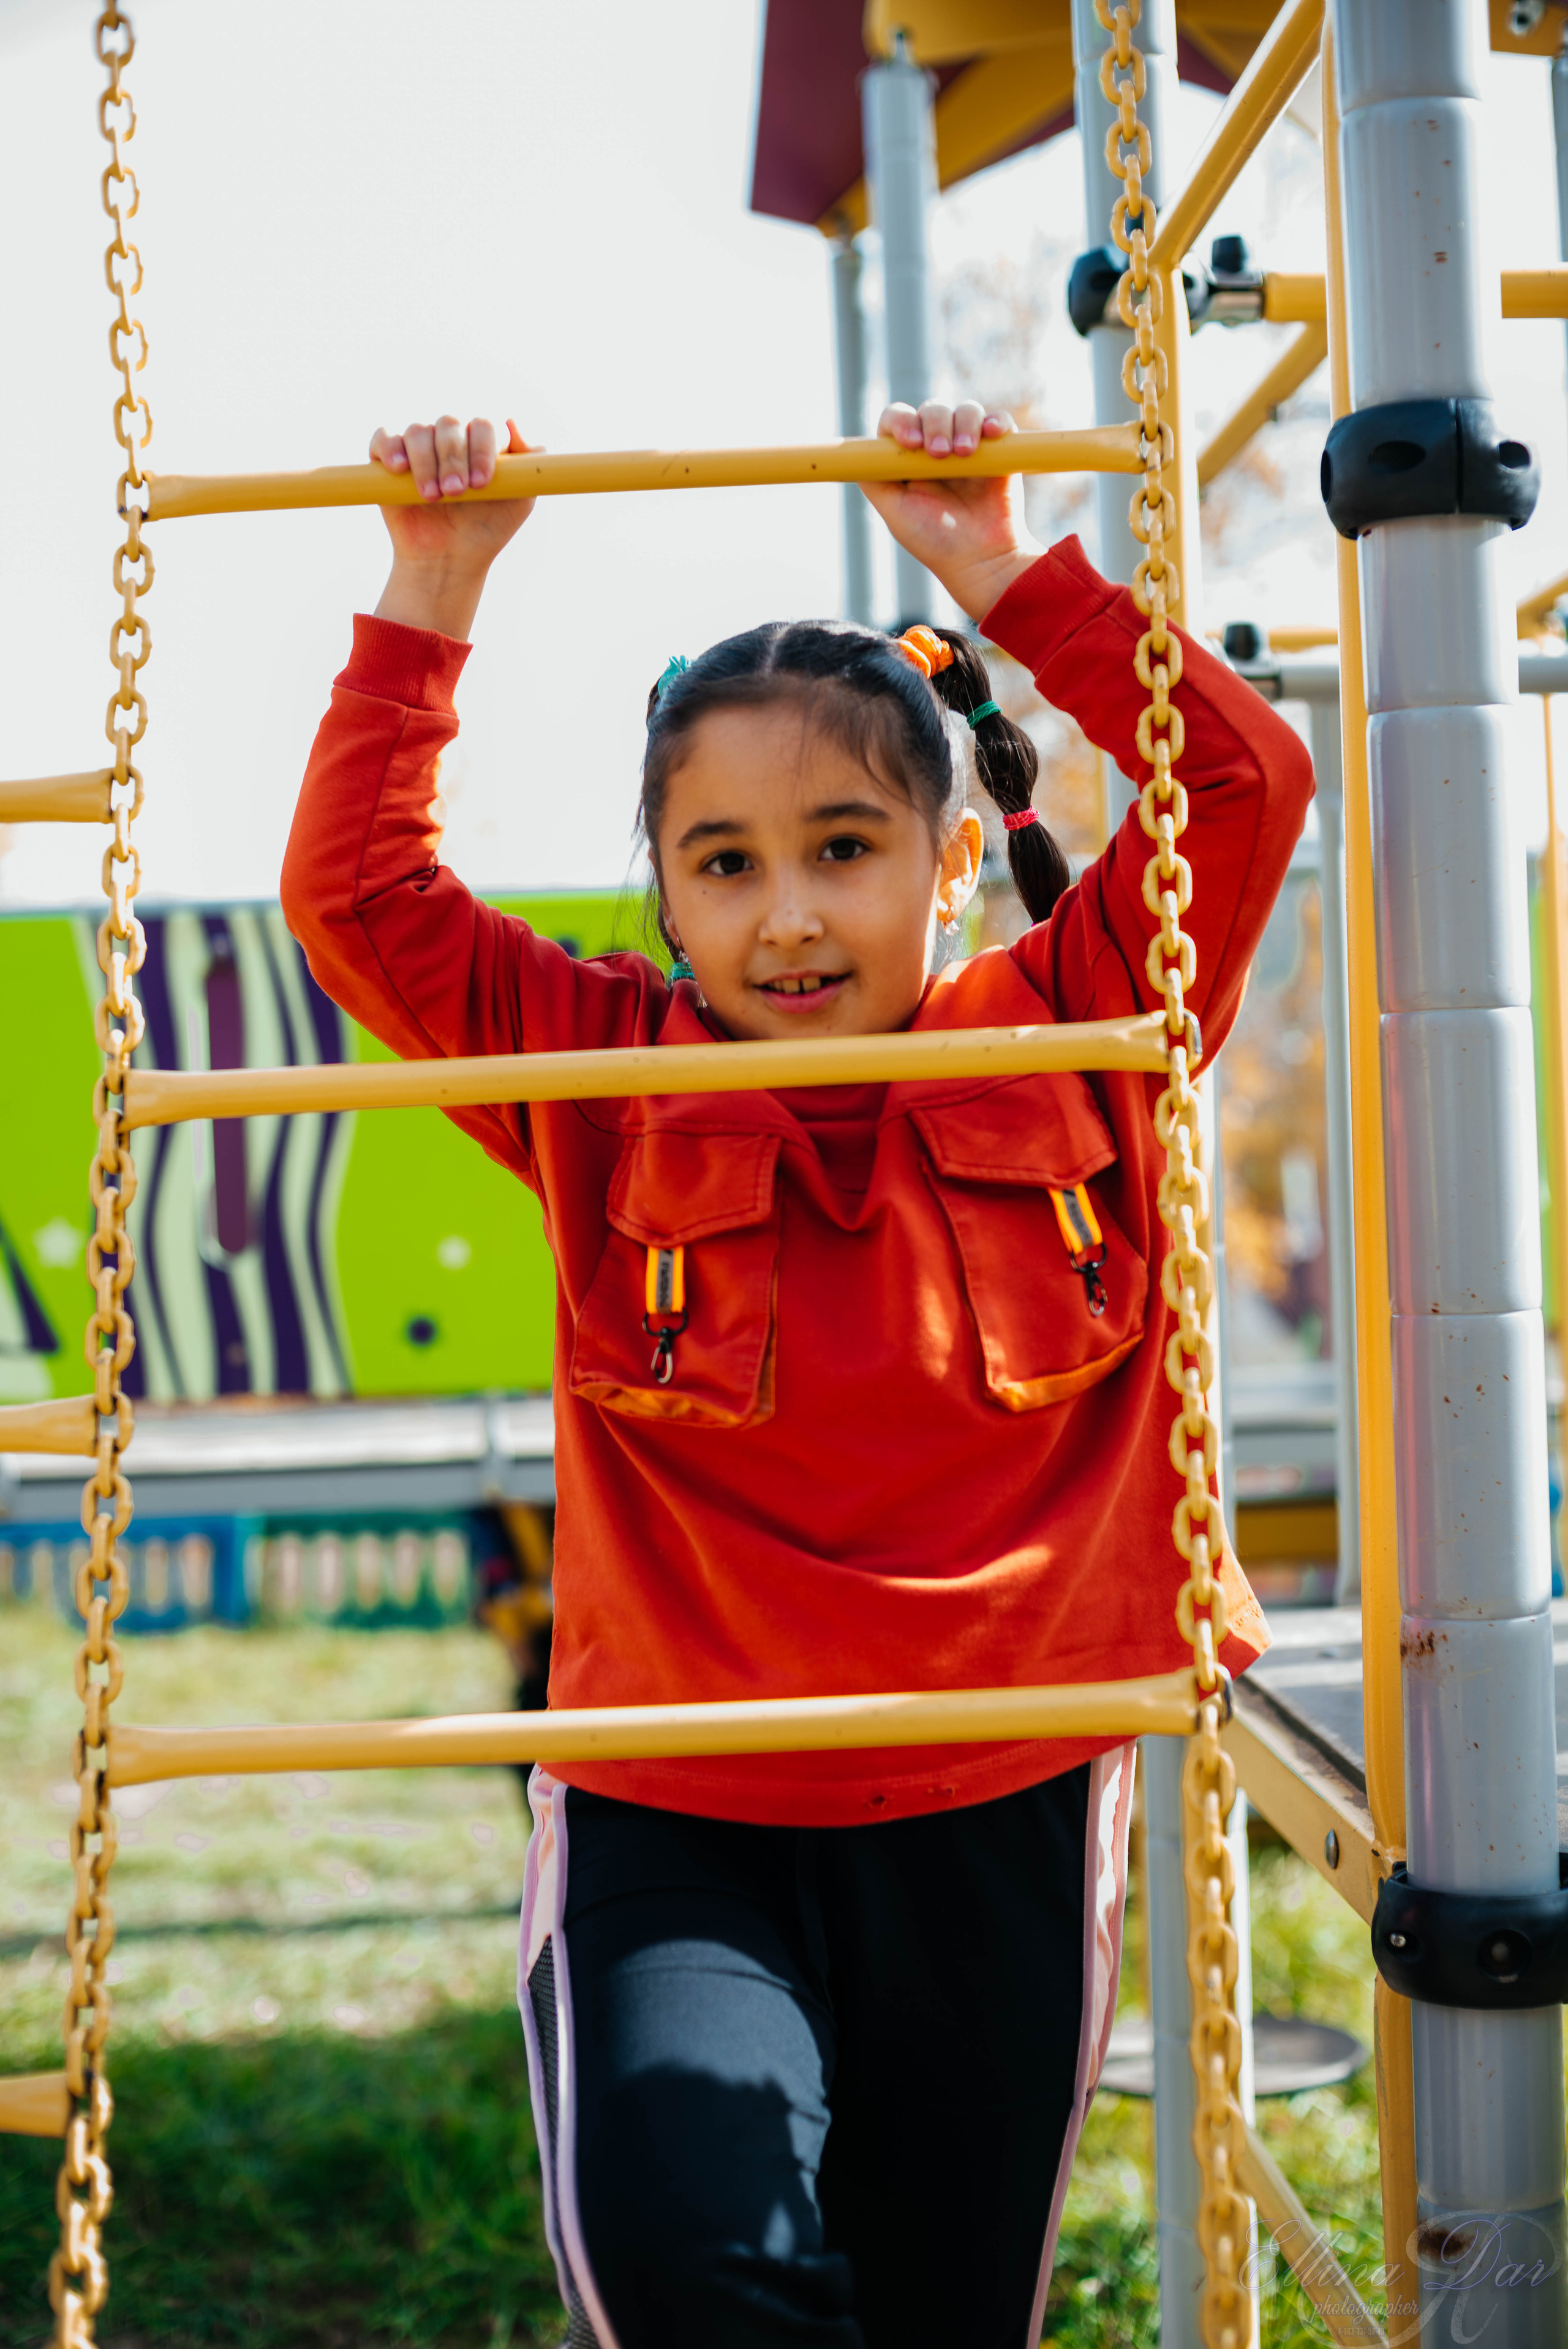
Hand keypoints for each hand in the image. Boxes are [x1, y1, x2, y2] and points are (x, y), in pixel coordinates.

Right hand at [371, 414, 536, 639]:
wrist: (449, 560)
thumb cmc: (486, 529)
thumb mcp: (520, 499)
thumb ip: (530, 461)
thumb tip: (513, 420)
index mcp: (480, 441)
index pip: (483, 425)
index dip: (483, 449)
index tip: (482, 483)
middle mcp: (449, 438)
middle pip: (449, 423)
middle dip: (454, 459)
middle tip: (455, 493)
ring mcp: (418, 447)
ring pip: (418, 431)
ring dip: (425, 462)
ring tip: (431, 496)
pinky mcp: (387, 460)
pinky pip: (383, 438)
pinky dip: (390, 447)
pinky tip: (400, 468)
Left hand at [860, 401, 1042, 620]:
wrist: (982, 559)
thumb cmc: (935, 541)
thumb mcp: (894, 512)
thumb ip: (875, 480)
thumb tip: (861, 451)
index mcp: (909, 459)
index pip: (897, 420)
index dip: (901, 421)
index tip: (912, 443)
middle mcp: (937, 447)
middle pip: (932, 409)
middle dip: (935, 424)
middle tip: (941, 454)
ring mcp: (969, 447)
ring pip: (965, 411)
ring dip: (965, 423)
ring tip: (965, 453)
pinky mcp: (999, 450)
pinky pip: (998, 421)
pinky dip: (996, 422)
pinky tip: (992, 434)